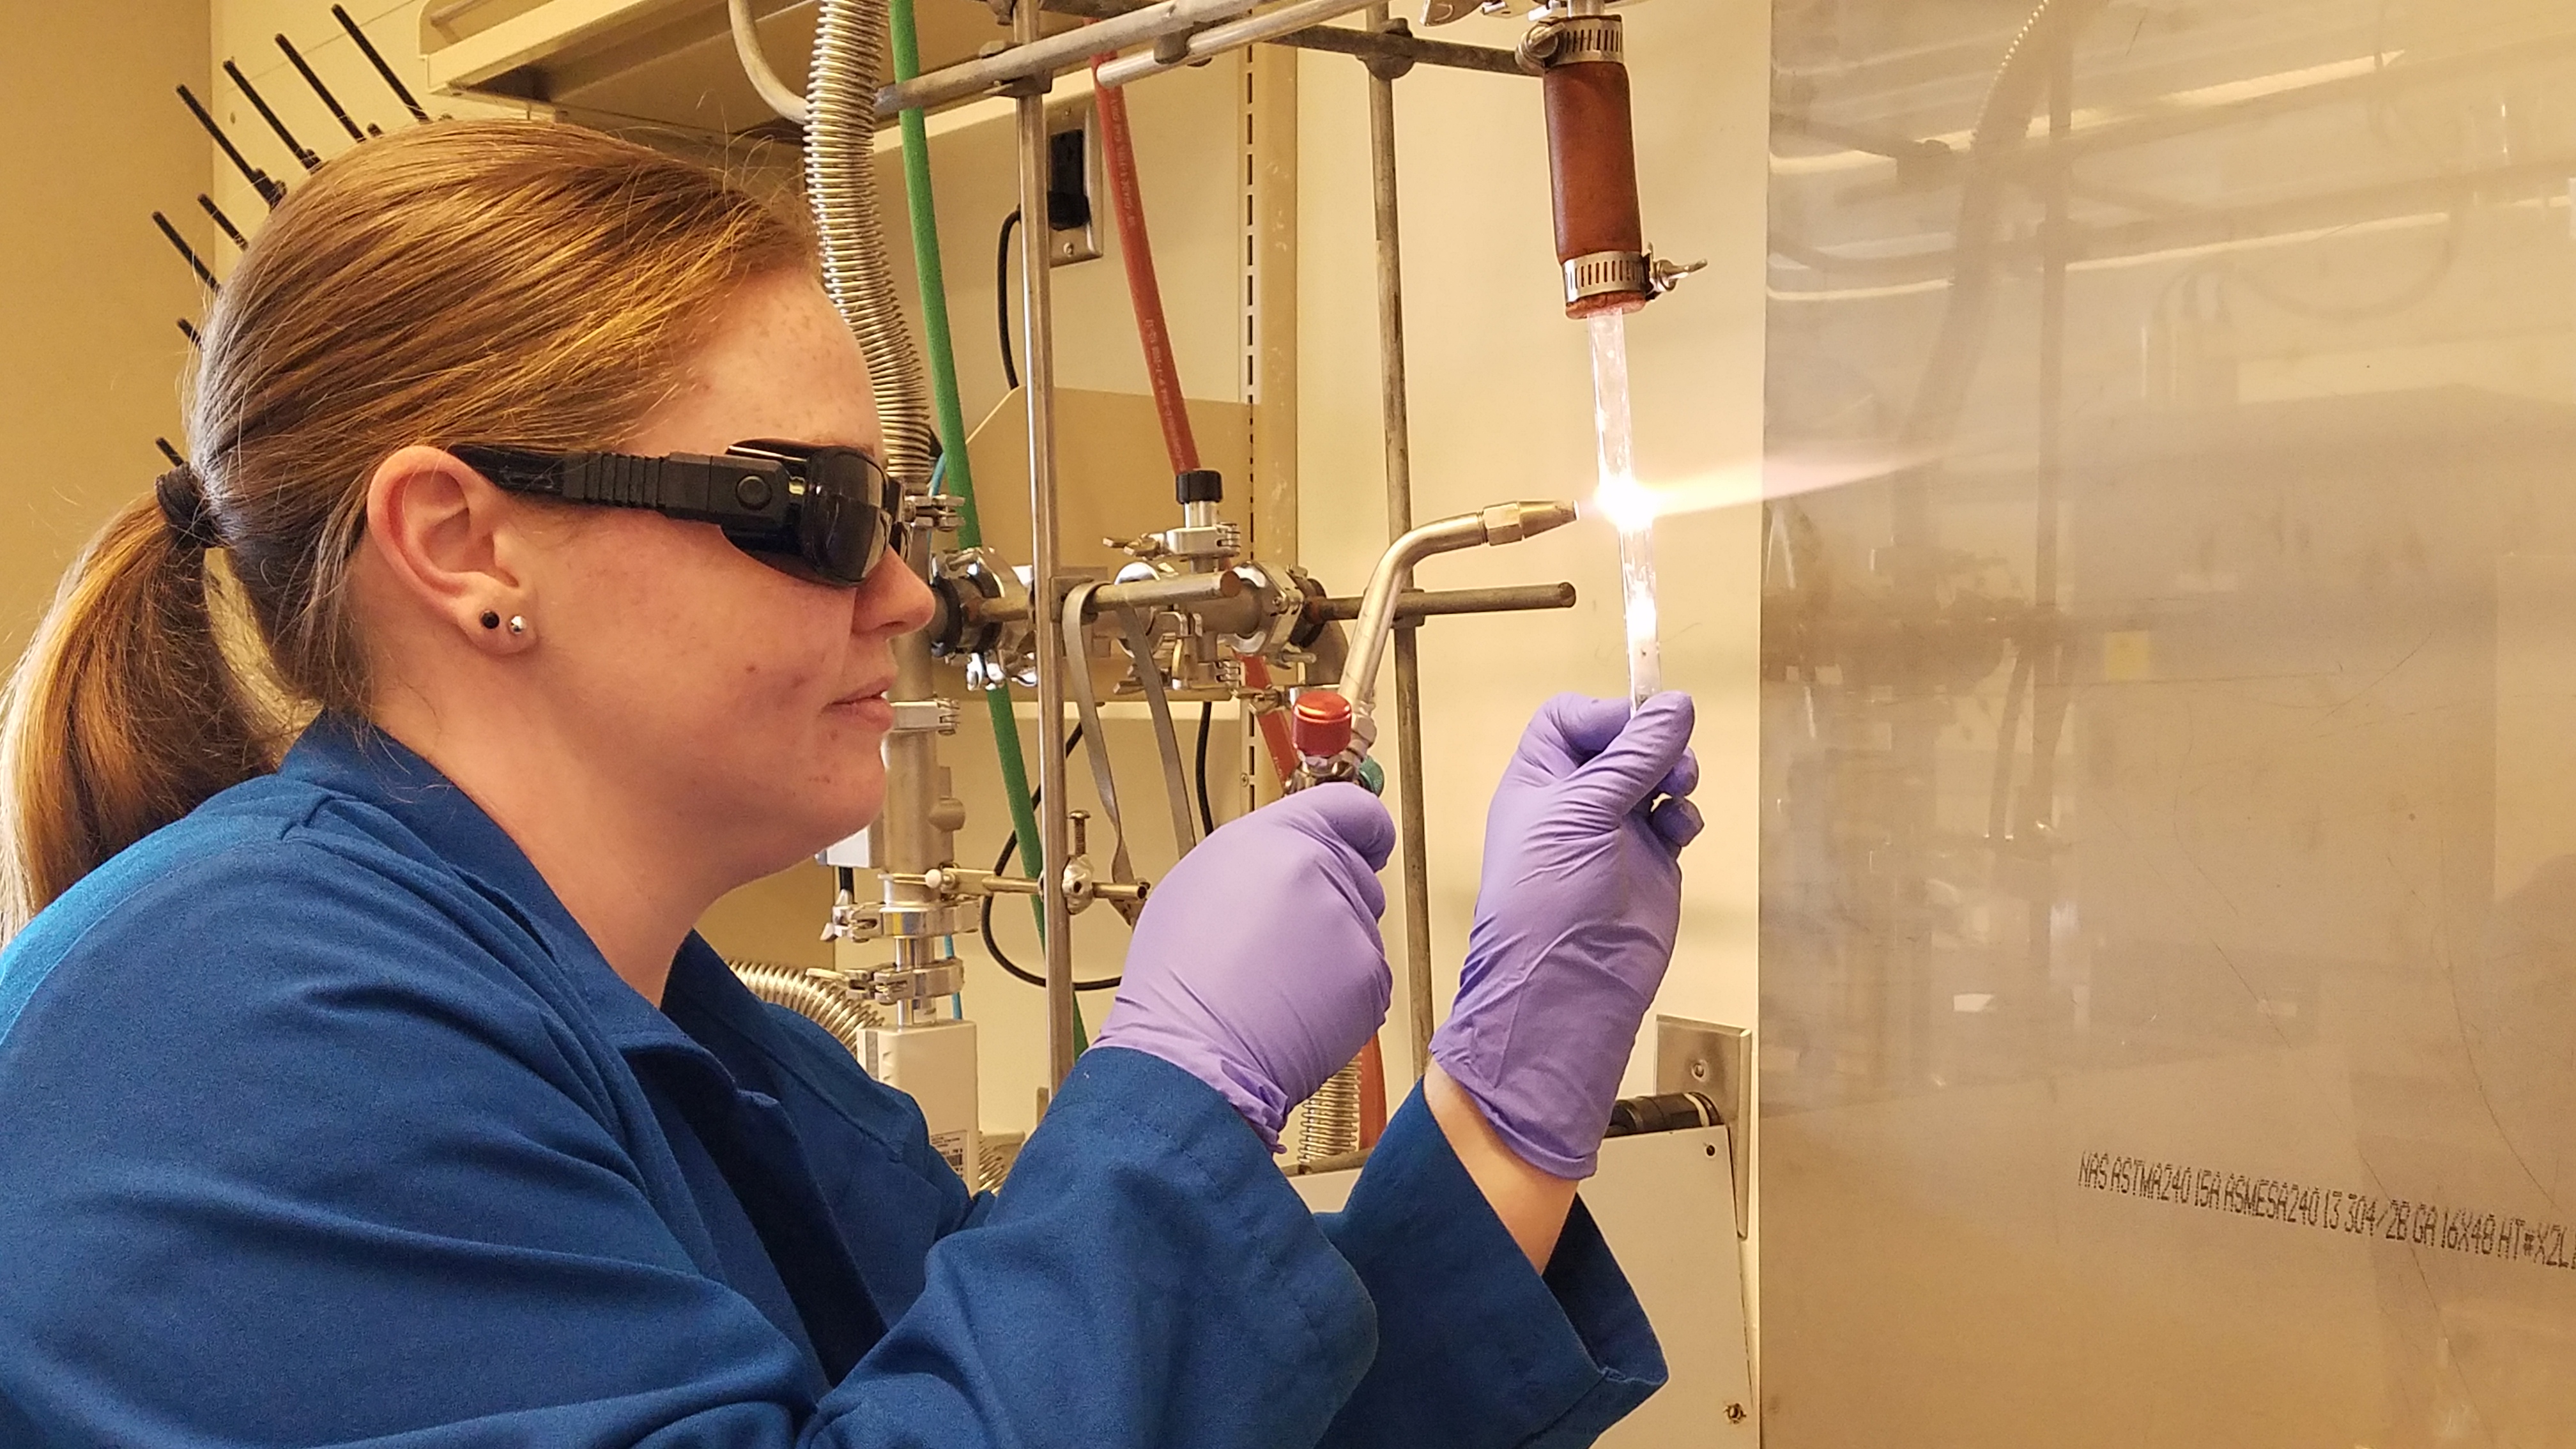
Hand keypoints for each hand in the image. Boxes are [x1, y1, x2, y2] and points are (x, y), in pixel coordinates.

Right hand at [1095, 784, 1395, 1148]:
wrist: (1193, 1054)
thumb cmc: (1180, 981)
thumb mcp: (1198, 882)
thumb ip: (1257, 857)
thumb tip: (1286, 859)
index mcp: (1273, 837)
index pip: (1351, 807)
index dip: (1365, 826)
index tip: (1370, 838)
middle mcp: (1318, 869)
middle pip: (1355, 871)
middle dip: (1331, 899)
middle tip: (1283, 939)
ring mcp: (1348, 924)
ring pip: (1360, 928)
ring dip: (1333, 949)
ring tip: (1278, 980)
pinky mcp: (1369, 976)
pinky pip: (1368, 977)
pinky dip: (1343, 994)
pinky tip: (1297, 1008)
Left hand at [1430, 693, 1700, 1178]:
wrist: (1568, 987)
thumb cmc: (1551, 895)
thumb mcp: (1583, 812)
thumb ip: (1632, 756)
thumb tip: (1678, 704)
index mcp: (1538, 781)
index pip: (1570, 720)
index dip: (1606, 716)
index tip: (1638, 726)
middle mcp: (1575, 802)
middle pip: (1622, 743)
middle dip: (1652, 743)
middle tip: (1672, 763)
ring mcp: (1615, 832)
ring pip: (1655, 776)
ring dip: (1674, 772)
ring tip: (1680, 789)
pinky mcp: (1650, 862)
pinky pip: (1674, 817)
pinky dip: (1684, 814)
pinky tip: (1681, 828)